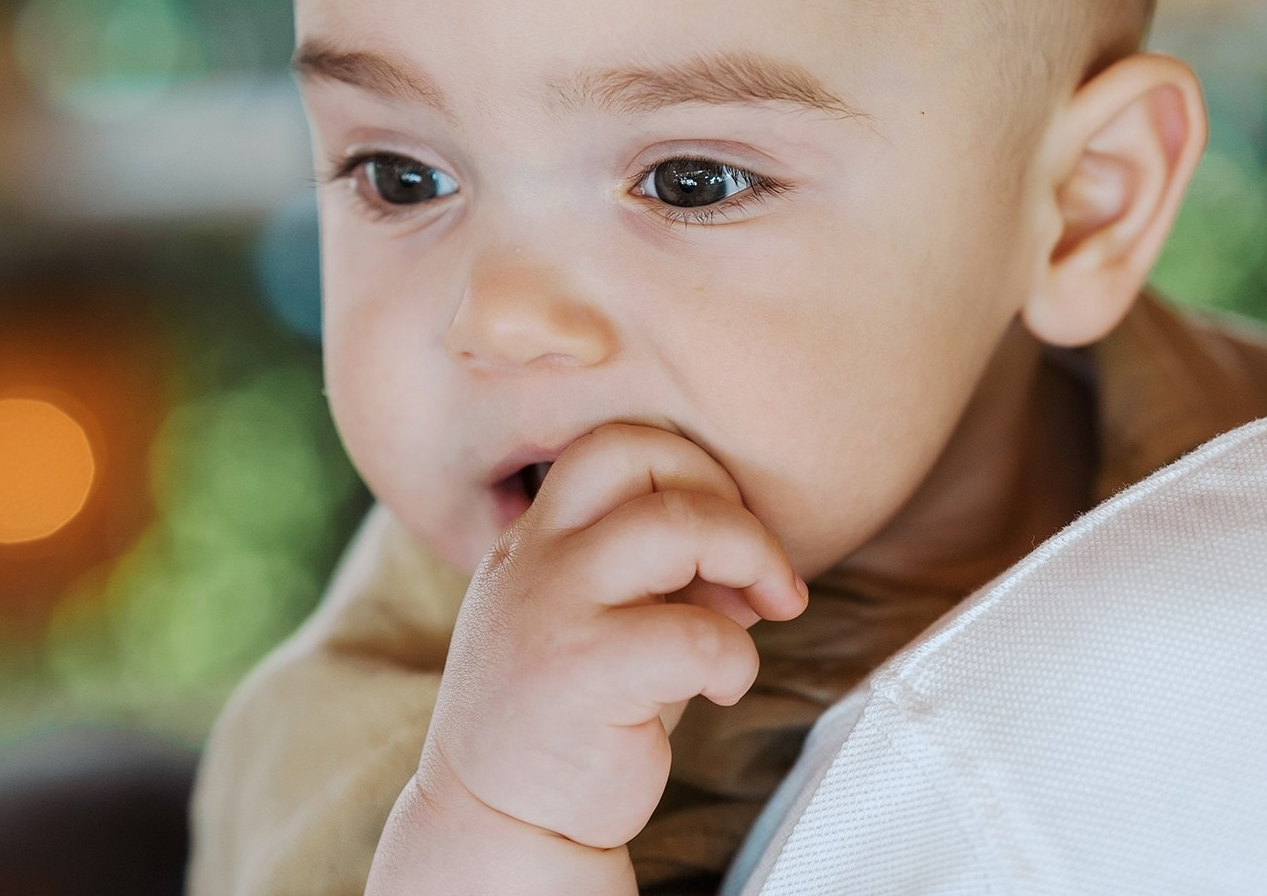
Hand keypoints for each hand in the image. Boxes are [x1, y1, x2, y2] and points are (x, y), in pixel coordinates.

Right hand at [370, 424, 807, 891]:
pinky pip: (696, 634)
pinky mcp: (579, 673)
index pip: (616, 442)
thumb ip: (669, 573)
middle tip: (764, 572)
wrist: (501, 825)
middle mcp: (533, 558)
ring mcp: (549, 609)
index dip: (693, 470)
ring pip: (676, 525)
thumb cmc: (576, 717)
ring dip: (749, 560)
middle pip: (642, 454)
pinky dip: (737, 657)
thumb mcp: (612, 622)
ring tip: (762, 614)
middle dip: (728, 501)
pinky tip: (724, 687)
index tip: (729, 538)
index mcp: (536, 536)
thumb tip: (754, 559)